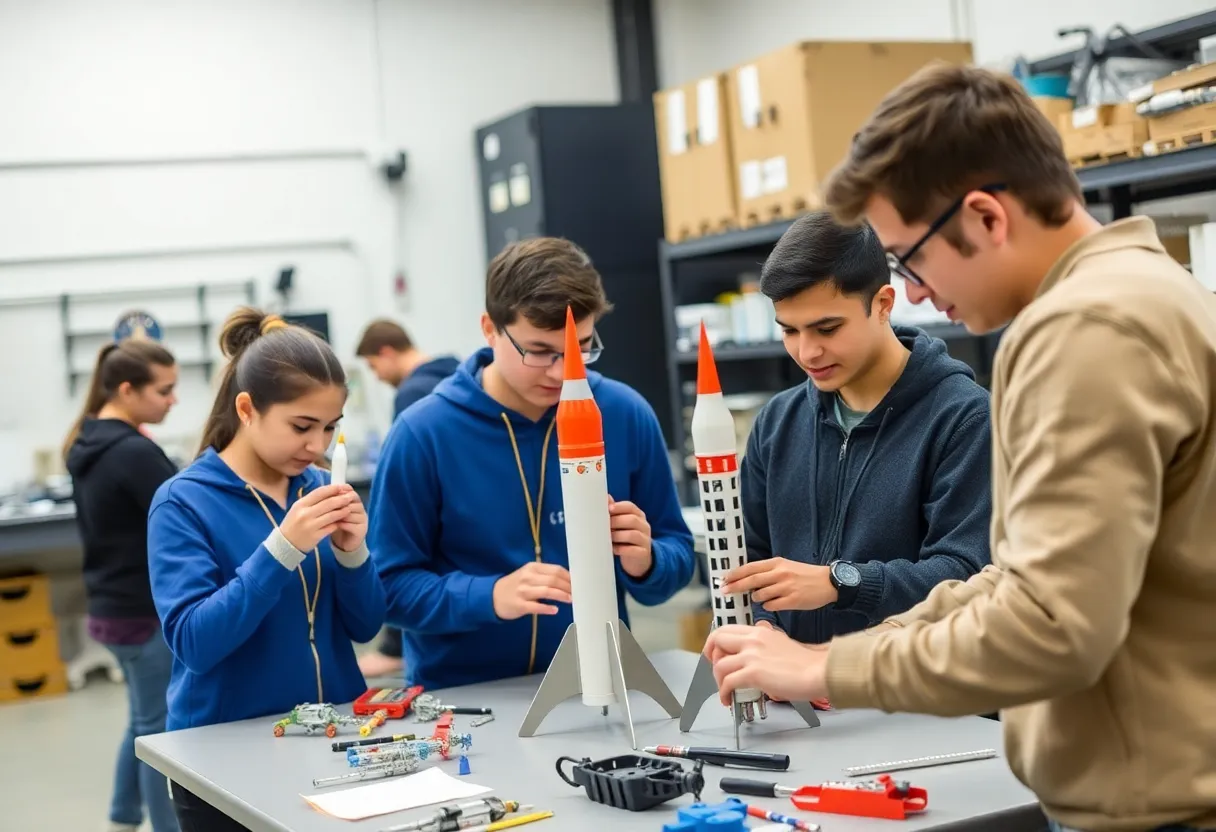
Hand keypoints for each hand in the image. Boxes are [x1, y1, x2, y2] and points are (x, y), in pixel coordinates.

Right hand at [280, 484, 356, 552]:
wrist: (285, 543)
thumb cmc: (293, 523)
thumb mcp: (298, 509)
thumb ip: (312, 501)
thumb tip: (331, 492)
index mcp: (300, 504)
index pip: (320, 492)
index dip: (333, 489)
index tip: (343, 487)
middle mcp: (305, 514)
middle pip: (328, 503)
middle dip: (342, 499)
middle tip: (351, 497)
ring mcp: (310, 526)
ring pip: (331, 515)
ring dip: (342, 511)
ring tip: (349, 508)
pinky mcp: (315, 536)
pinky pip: (331, 527)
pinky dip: (338, 523)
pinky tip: (343, 521)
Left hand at [330, 488, 367, 552]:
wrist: (345, 542)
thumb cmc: (338, 523)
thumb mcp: (334, 511)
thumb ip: (332, 502)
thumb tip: (323, 491)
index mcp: (355, 501)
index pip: (350, 492)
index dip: (340, 492)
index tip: (328, 495)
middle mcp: (361, 508)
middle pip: (352, 500)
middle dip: (338, 503)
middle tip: (326, 506)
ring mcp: (362, 519)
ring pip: (351, 512)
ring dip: (339, 514)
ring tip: (327, 516)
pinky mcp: (361, 530)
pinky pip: (351, 525)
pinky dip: (341, 524)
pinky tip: (333, 525)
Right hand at [492, 562, 572, 619]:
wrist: (492, 596)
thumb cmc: (515, 585)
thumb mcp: (528, 574)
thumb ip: (545, 575)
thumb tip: (568, 580)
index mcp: (532, 567)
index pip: (556, 570)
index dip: (569, 577)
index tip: (578, 583)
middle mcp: (528, 577)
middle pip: (553, 580)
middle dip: (568, 587)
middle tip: (577, 593)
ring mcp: (523, 591)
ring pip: (547, 591)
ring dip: (562, 595)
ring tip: (571, 600)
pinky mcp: (519, 605)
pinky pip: (536, 607)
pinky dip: (547, 608)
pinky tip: (555, 610)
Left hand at [608, 497, 651, 577]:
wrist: (638, 560)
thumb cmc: (625, 538)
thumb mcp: (621, 524)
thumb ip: (614, 512)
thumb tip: (606, 497)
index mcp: (638, 516)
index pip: (630, 507)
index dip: (619, 507)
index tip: (608, 509)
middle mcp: (644, 526)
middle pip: (632, 519)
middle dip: (616, 522)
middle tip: (603, 526)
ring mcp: (645, 540)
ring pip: (632, 534)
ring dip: (617, 536)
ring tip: (608, 538)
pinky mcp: (643, 553)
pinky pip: (633, 550)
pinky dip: (621, 549)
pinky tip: (614, 549)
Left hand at [703, 624, 829, 705]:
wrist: (819, 671)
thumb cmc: (806, 664)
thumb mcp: (782, 643)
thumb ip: (765, 643)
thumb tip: (755, 651)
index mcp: (760, 631)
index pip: (726, 629)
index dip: (716, 642)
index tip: (716, 654)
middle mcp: (753, 640)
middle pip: (717, 639)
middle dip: (711, 656)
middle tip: (716, 670)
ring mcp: (752, 655)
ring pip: (719, 664)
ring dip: (717, 680)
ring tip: (725, 691)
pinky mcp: (754, 673)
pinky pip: (727, 682)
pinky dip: (723, 693)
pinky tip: (728, 699)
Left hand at [721, 558, 836, 611]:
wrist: (828, 582)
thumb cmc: (805, 575)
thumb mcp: (786, 566)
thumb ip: (768, 572)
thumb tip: (747, 581)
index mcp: (777, 563)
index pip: (750, 568)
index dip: (735, 574)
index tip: (724, 579)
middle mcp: (780, 573)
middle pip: (751, 581)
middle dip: (735, 586)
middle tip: (724, 591)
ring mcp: (786, 587)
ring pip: (760, 596)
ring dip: (756, 599)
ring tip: (764, 597)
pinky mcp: (793, 601)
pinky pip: (771, 606)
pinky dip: (769, 606)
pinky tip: (774, 604)